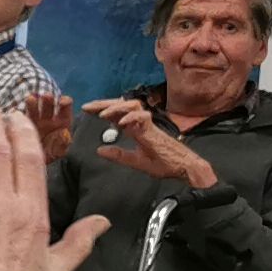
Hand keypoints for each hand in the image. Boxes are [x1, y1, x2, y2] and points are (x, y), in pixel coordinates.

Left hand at [81, 97, 214, 188]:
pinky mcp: (156, 131)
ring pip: (132, 106)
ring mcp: (149, 125)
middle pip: (123, 104)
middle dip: (104, 103)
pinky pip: (143, 118)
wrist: (184, 167)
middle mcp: (142, 123)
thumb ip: (118, 155)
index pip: (118, 112)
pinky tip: (120, 124)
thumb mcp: (136, 161)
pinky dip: (131, 118)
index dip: (102, 109)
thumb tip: (99, 150)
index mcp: (136, 128)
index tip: (87, 110)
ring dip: (116, 108)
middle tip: (88, 107)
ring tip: (102, 114)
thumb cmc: (164, 163)